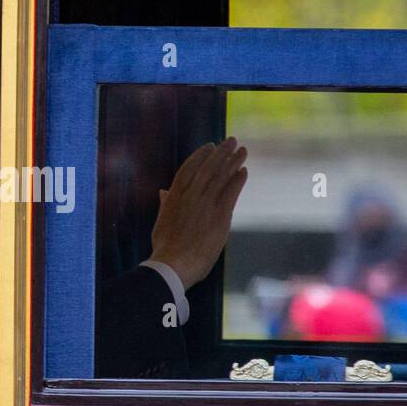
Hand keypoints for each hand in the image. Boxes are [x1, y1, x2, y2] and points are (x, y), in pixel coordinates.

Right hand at [149, 138, 248, 290]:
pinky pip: (231, 192)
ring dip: (233, 161)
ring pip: (222, 176)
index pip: (189, 168)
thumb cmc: (165, 247)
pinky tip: (244, 171)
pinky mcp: (220, 215)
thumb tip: (163, 191)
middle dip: (221, 152)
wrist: (173, 264)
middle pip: (209, 167)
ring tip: (242, 150)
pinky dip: (238, 180)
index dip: (201, 155)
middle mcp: (191, 195)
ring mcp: (206, 204)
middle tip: (232, 141)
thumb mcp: (162, 222)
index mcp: (174, 196)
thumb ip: (166, 204)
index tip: (210, 146)